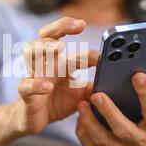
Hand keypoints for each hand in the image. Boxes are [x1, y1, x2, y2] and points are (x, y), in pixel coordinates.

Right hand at [14, 17, 98, 135]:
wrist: (35, 121)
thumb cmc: (58, 102)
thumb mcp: (82, 94)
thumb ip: (97, 86)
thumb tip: (119, 82)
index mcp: (60, 61)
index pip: (73, 45)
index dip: (91, 50)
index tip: (108, 52)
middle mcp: (45, 62)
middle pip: (47, 34)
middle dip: (62, 26)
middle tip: (80, 25)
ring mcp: (33, 75)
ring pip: (30, 52)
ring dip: (43, 47)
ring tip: (58, 48)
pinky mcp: (26, 93)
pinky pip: (26, 85)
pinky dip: (36, 84)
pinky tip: (48, 86)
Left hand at [76, 73, 145, 145]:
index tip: (137, 75)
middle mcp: (140, 140)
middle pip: (123, 129)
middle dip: (110, 112)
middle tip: (97, 94)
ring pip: (103, 140)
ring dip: (90, 123)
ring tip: (82, 104)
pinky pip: (93, 145)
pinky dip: (83, 133)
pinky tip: (79, 116)